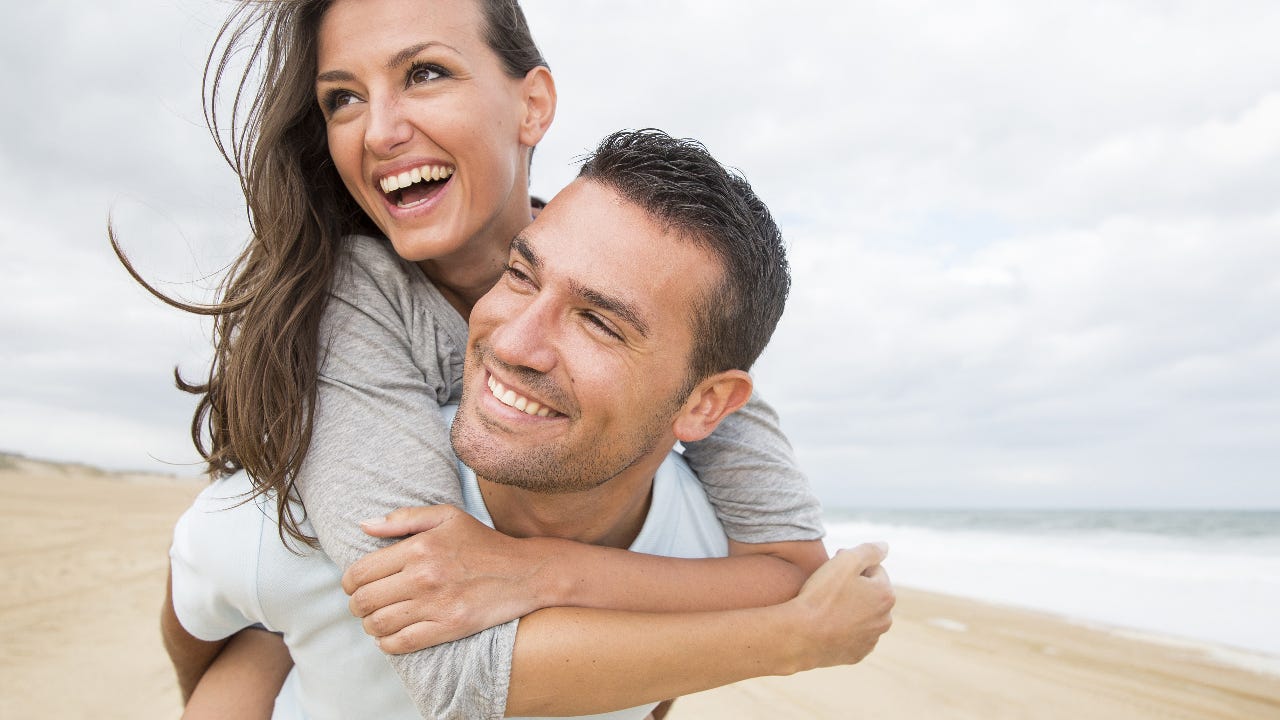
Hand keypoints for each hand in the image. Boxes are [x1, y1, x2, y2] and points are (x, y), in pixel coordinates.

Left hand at [342, 505, 550, 652]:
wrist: (525, 572)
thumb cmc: (483, 542)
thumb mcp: (447, 516)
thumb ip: (404, 518)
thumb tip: (363, 526)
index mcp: (418, 547)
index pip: (360, 572)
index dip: (349, 583)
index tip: (354, 586)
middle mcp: (423, 576)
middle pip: (364, 600)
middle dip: (356, 606)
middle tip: (364, 605)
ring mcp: (436, 604)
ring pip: (379, 624)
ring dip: (370, 626)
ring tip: (377, 620)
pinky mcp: (449, 627)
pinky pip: (402, 643)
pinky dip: (387, 644)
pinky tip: (390, 637)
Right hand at [787, 542, 893, 669]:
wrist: (800, 636)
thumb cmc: (821, 596)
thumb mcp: (845, 562)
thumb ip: (869, 550)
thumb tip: (884, 546)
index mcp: (886, 595)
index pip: (874, 570)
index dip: (852, 566)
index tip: (833, 570)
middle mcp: (884, 620)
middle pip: (870, 593)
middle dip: (855, 587)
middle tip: (828, 586)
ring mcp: (871, 640)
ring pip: (862, 615)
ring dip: (850, 607)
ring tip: (826, 606)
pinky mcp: (856, 654)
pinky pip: (853, 635)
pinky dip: (844, 628)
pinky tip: (827, 624)